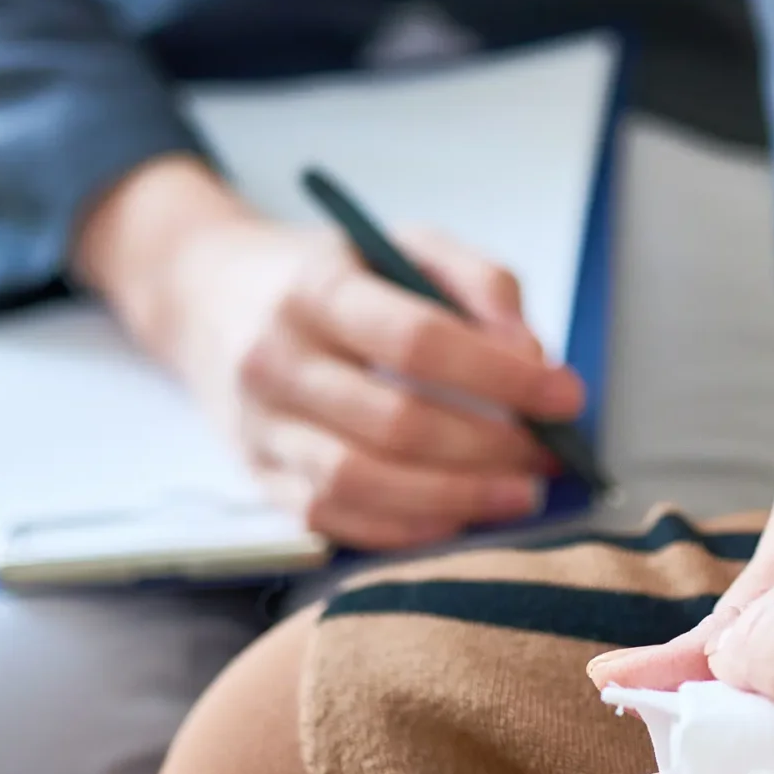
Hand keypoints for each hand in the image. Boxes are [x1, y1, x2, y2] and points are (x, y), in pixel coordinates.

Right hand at [75, 155, 583, 549]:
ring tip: (519, 494)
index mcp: (316, 288)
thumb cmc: (330, 273)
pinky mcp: (256, 476)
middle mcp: (276, 359)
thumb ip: (479, 283)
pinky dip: (406, 528)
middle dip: (490, 448)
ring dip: (456, 499)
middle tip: (549, 455)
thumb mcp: (402, 245)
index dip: (501, 377)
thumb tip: (532, 355)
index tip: (566, 396)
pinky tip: (458, 515)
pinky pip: (333, 520)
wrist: (207, 297)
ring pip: (362, 482)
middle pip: (395, 422)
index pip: (418, 340)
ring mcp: (259, 425)